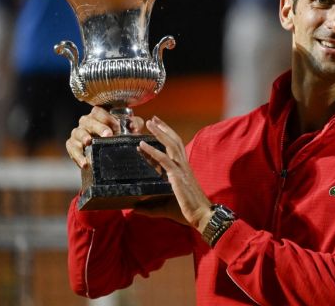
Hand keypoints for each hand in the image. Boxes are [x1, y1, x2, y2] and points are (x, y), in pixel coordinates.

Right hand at [65, 106, 143, 168]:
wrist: (109, 152)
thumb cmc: (119, 135)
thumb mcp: (129, 128)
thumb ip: (134, 124)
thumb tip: (135, 128)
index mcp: (99, 115)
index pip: (99, 111)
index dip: (107, 118)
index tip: (117, 127)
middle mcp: (87, 122)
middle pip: (88, 120)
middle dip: (98, 127)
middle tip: (107, 135)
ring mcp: (78, 133)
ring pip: (77, 132)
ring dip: (83, 137)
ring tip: (88, 142)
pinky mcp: (72, 145)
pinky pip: (71, 148)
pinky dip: (77, 155)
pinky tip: (85, 162)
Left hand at [137, 116, 211, 232]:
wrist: (201, 216)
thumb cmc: (186, 211)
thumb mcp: (164, 207)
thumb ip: (149, 207)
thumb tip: (134, 208)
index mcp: (182, 170)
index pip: (172, 150)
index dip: (163, 139)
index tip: (153, 131)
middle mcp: (183, 166)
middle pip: (174, 141)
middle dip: (163, 128)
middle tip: (153, 119)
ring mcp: (181, 169)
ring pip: (170, 145)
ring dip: (159, 132)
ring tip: (149, 122)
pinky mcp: (177, 176)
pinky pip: (164, 160)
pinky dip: (152, 151)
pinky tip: (142, 144)